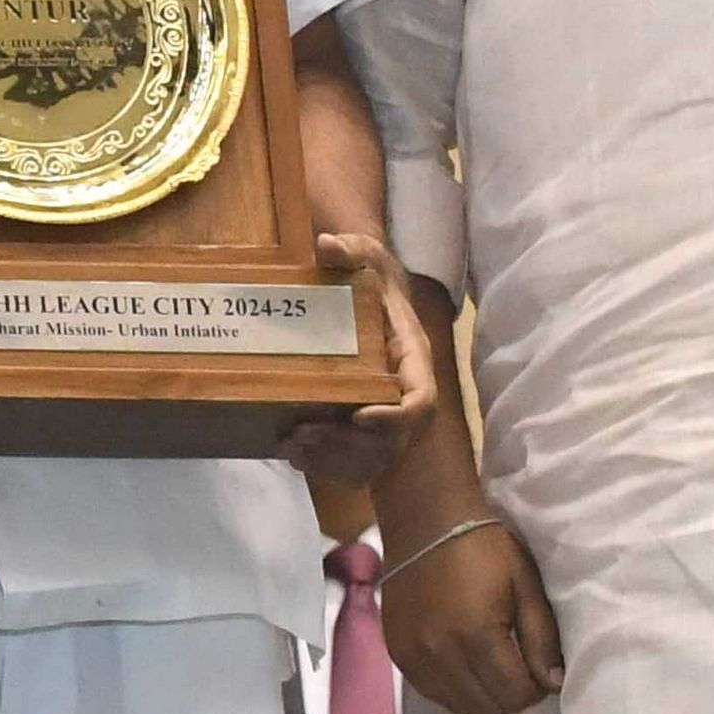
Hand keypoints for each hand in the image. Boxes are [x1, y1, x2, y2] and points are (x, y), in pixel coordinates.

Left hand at [279, 230, 438, 490]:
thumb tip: (327, 244)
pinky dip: (327, 468)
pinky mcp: (362, 429)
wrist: (365, 294)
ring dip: (333, 461)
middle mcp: (402, 393)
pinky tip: (294, 455)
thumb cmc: (369, 276)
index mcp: (411, 358)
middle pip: (393, 441)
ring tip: (292, 446)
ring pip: (373, 459)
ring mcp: (384, 414)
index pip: (421, 400)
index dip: (397, 417)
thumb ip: (351, 249)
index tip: (361, 417)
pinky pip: (355, 464)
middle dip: (350, 445)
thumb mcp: (364, 254)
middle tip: (304, 433)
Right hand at [379, 511, 564, 713]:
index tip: (540, 670)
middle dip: (511, 697)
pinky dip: (454, 690)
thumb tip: (554, 684)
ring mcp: (413, 656)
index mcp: (477, 634)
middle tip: (518, 670)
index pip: (515, 694)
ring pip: (459, 707)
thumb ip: (542, 639)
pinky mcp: (397, 654)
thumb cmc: (485, 548)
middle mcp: (440, 653)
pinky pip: (432, 693)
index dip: (536, 689)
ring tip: (492, 669)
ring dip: (483, 697)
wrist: (425, 522)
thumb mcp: (525, 586)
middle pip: (487, 707)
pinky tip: (464, 666)